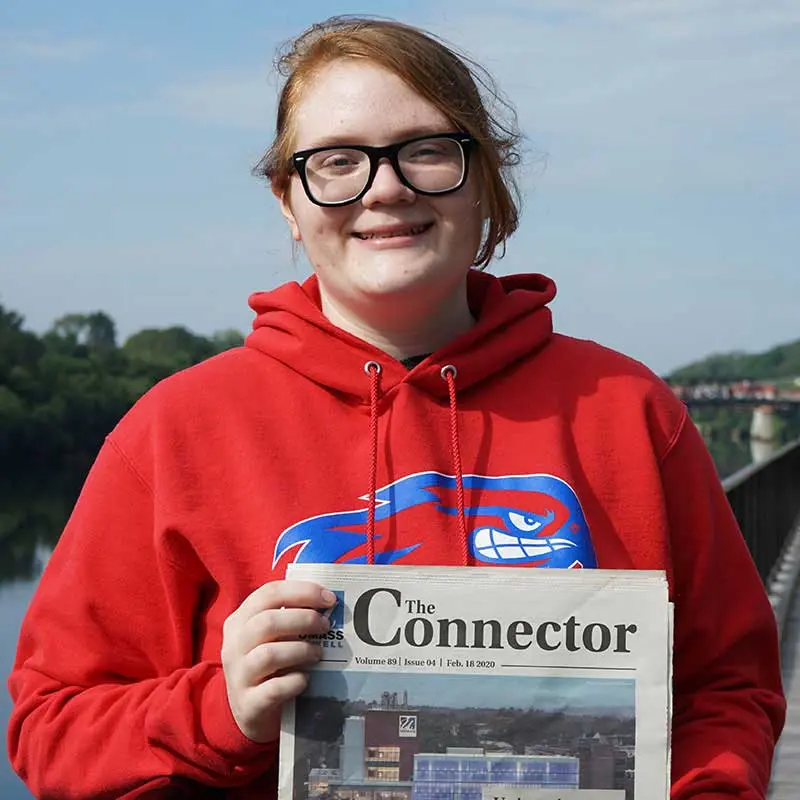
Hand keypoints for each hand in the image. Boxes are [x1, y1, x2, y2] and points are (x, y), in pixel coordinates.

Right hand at [221, 580, 334, 742]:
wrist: (251, 713)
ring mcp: (238, 676)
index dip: (302, 591)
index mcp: (240, 621)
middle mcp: (234, 646)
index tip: (329, 598)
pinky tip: (306, 679)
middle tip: (326, 625)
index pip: (269, 594)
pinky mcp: (248, 705)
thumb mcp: (272, 637)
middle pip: (267, 621)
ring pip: (269, 655)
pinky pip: (274, 689)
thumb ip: (290, 619)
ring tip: (319, 653)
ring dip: (301, 650)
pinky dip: (295, 681)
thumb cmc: (269, 666)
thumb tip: (329, 603)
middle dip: (304, 619)